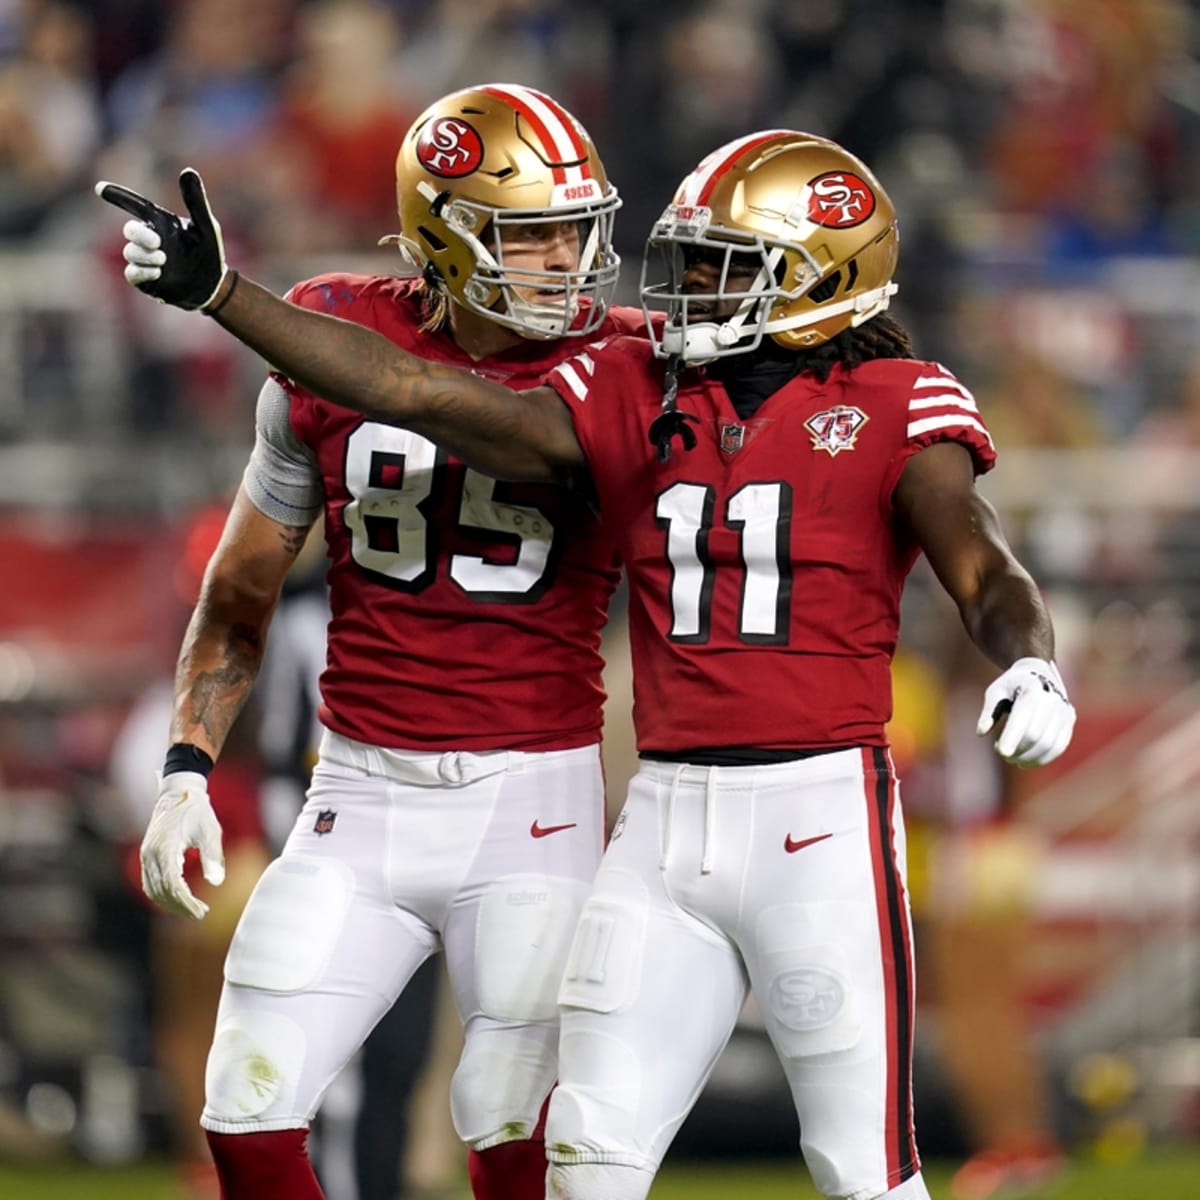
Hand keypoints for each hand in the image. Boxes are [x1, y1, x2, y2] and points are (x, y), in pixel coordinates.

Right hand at [94, 168, 230, 310]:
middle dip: (139, 234)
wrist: (214, 286)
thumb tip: (188, 170)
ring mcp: (146, 260)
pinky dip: (142, 271)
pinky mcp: (145, 280)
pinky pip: (131, 273)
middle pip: (129, 230)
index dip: (118, 196)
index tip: (101, 188)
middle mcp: (150, 239)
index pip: (135, 205)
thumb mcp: (207, 226)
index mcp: (161, 222)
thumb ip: (196, 201)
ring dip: (145, 256)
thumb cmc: (209, 252)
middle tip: (158, 243)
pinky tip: (158, 272)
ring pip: (130, 252)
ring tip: (164, 261)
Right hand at [140, 771, 225, 918]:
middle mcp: (150, 853)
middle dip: (180, 906)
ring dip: (171, 904)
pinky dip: (163, 895)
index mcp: (165, 846)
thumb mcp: (211, 831)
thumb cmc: (198, 811)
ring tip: (193, 910)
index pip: (172, 884)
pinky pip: (150, 882)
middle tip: (201, 913)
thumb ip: (213, 856)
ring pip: (153, 890)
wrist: (178, 792)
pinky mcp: (147, 856)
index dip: (186, 901)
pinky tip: (180, 900)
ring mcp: (146, 855)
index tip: (202, 911)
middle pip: (161, 890)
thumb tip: (217, 883)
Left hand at [977, 657, 1074, 766]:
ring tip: (1013, 759)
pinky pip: (1059, 746)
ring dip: (1029, 757)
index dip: (1012, 737)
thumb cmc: (1011, 685)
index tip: (1001, 753)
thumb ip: (989, 711)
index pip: (1023, 719)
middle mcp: (1051, 700)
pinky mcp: (1069, 720)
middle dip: (1018, 750)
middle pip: (1035, 735)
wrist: (1039, 672)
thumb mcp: (995, 691)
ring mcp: (1064, 710)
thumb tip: (981, 732)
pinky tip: (1026, 761)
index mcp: (1031, 690)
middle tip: (1001, 754)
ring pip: (1049, 744)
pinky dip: (1042, 758)